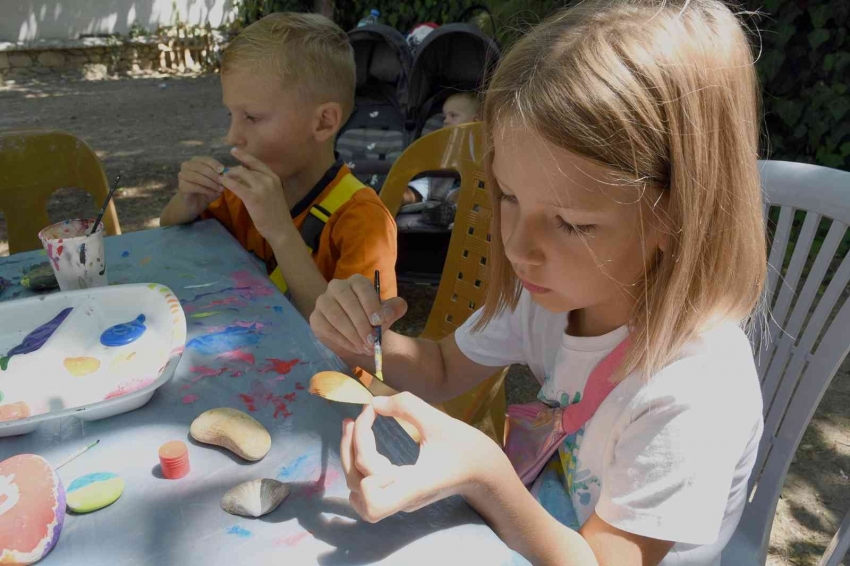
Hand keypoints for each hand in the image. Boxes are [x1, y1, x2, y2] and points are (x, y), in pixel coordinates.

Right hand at [176, 156, 225, 215]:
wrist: (196, 203)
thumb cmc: (207, 189)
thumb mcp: (216, 181)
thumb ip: (221, 176)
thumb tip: (227, 172)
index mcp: (196, 161)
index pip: (205, 159)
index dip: (214, 164)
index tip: (223, 170)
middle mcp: (187, 165)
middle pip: (201, 167)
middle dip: (214, 175)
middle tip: (223, 182)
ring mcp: (182, 175)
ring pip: (197, 177)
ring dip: (211, 183)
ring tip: (220, 189)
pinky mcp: (181, 186)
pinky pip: (195, 187)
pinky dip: (206, 190)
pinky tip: (214, 193)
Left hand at [221, 147, 291, 241]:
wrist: (281, 229)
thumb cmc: (277, 214)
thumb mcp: (273, 194)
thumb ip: (263, 184)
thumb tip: (246, 176)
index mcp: (274, 177)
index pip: (257, 162)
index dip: (244, 155)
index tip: (234, 151)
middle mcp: (269, 179)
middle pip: (246, 168)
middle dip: (233, 170)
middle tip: (225, 174)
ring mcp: (261, 188)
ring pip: (240, 174)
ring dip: (229, 175)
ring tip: (222, 179)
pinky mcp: (253, 198)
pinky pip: (236, 186)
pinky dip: (227, 183)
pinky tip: (222, 183)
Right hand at [310, 274, 406, 354]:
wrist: (355, 335)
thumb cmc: (371, 320)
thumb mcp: (386, 314)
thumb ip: (394, 309)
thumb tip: (388, 313)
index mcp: (356, 282)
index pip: (362, 287)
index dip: (371, 304)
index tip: (379, 322)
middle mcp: (337, 287)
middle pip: (348, 302)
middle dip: (362, 324)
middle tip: (372, 341)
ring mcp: (324, 301)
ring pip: (337, 316)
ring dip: (353, 335)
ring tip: (365, 347)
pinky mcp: (316, 317)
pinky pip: (327, 329)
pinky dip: (343, 341)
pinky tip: (355, 348)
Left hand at [341, 392, 508, 522]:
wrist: (486, 473)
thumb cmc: (469, 449)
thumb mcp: (440, 420)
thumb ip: (406, 405)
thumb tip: (375, 401)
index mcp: (414, 484)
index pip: (369, 482)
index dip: (360, 449)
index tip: (371, 413)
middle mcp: (403, 498)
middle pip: (358, 485)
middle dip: (350, 448)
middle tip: (355, 417)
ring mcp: (400, 500)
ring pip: (358, 490)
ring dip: (350, 458)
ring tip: (353, 427)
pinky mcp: (400, 494)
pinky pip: (367, 487)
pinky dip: (358, 466)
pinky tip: (363, 442)